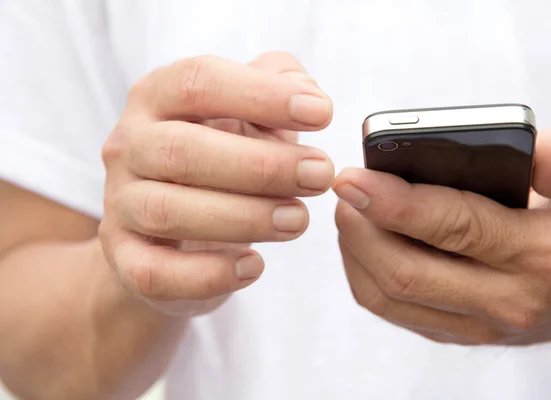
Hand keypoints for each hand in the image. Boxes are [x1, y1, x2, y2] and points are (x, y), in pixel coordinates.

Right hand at [99, 52, 333, 316]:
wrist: (174, 228)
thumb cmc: (221, 158)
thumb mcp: (249, 115)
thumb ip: (278, 86)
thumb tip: (309, 93)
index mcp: (156, 97)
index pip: (198, 82)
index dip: (261, 95)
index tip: (322, 114)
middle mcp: (128, 146)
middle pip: (182, 150)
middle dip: (261, 166)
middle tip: (320, 175)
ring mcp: (120, 205)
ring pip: (168, 212)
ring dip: (244, 218)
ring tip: (298, 220)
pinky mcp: (125, 260)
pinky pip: (155, 273)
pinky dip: (209, 273)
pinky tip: (255, 266)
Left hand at [334, 130, 550, 344]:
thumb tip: (537, 148)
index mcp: (542, 255)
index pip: (454, 228)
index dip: (395, 202)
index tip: (352, 178)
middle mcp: (505, 300)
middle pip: (406, 273)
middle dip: (361, 229)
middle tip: (344, 189)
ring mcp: (476, 325)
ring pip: (388, 298)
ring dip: (356, 251)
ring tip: (350, 210)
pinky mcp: (454, 332)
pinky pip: (391, 309)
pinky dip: (365, 272)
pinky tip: (364, 239)